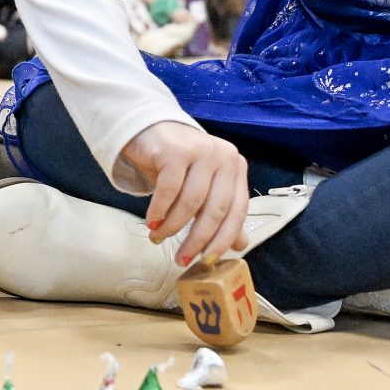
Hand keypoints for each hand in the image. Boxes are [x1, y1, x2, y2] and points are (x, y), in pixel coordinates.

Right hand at [116, 119, 249, 267]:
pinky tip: (151, 221)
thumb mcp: (203, 187)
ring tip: (158, 237)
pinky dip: (159, 210)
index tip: (208, 261)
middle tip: (182, 259)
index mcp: (236, 167)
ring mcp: (202, 150)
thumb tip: (240, 245)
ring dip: (173, 226)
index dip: (223, 239)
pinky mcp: (177, 149)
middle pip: (216, 209)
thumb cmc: (177, 162)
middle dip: (197, 239)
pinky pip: (169, 189)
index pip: (237, 211)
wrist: (149, 129)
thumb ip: (221, 213)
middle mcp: (224, 156)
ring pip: (191, 201)